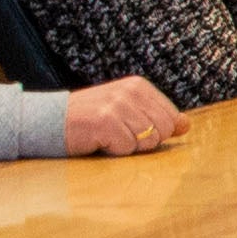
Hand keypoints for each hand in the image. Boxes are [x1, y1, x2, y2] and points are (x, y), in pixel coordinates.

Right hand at [59, 77, 180, 153]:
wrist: (51, 121)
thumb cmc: (92, 121)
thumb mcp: (128, 113)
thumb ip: (158, 118)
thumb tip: (185, 124)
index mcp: (139, 86)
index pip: (171, 118)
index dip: (153, 131)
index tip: (128, 126)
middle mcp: (130, 91)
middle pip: (164, 130)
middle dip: (144, 141)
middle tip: (118, 133)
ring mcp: (118, 105)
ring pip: (148, 141)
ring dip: (127, 146)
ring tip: (107, 136)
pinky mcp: (106, 121)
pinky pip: (127, 148)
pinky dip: (113, 151)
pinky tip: (98, 140)